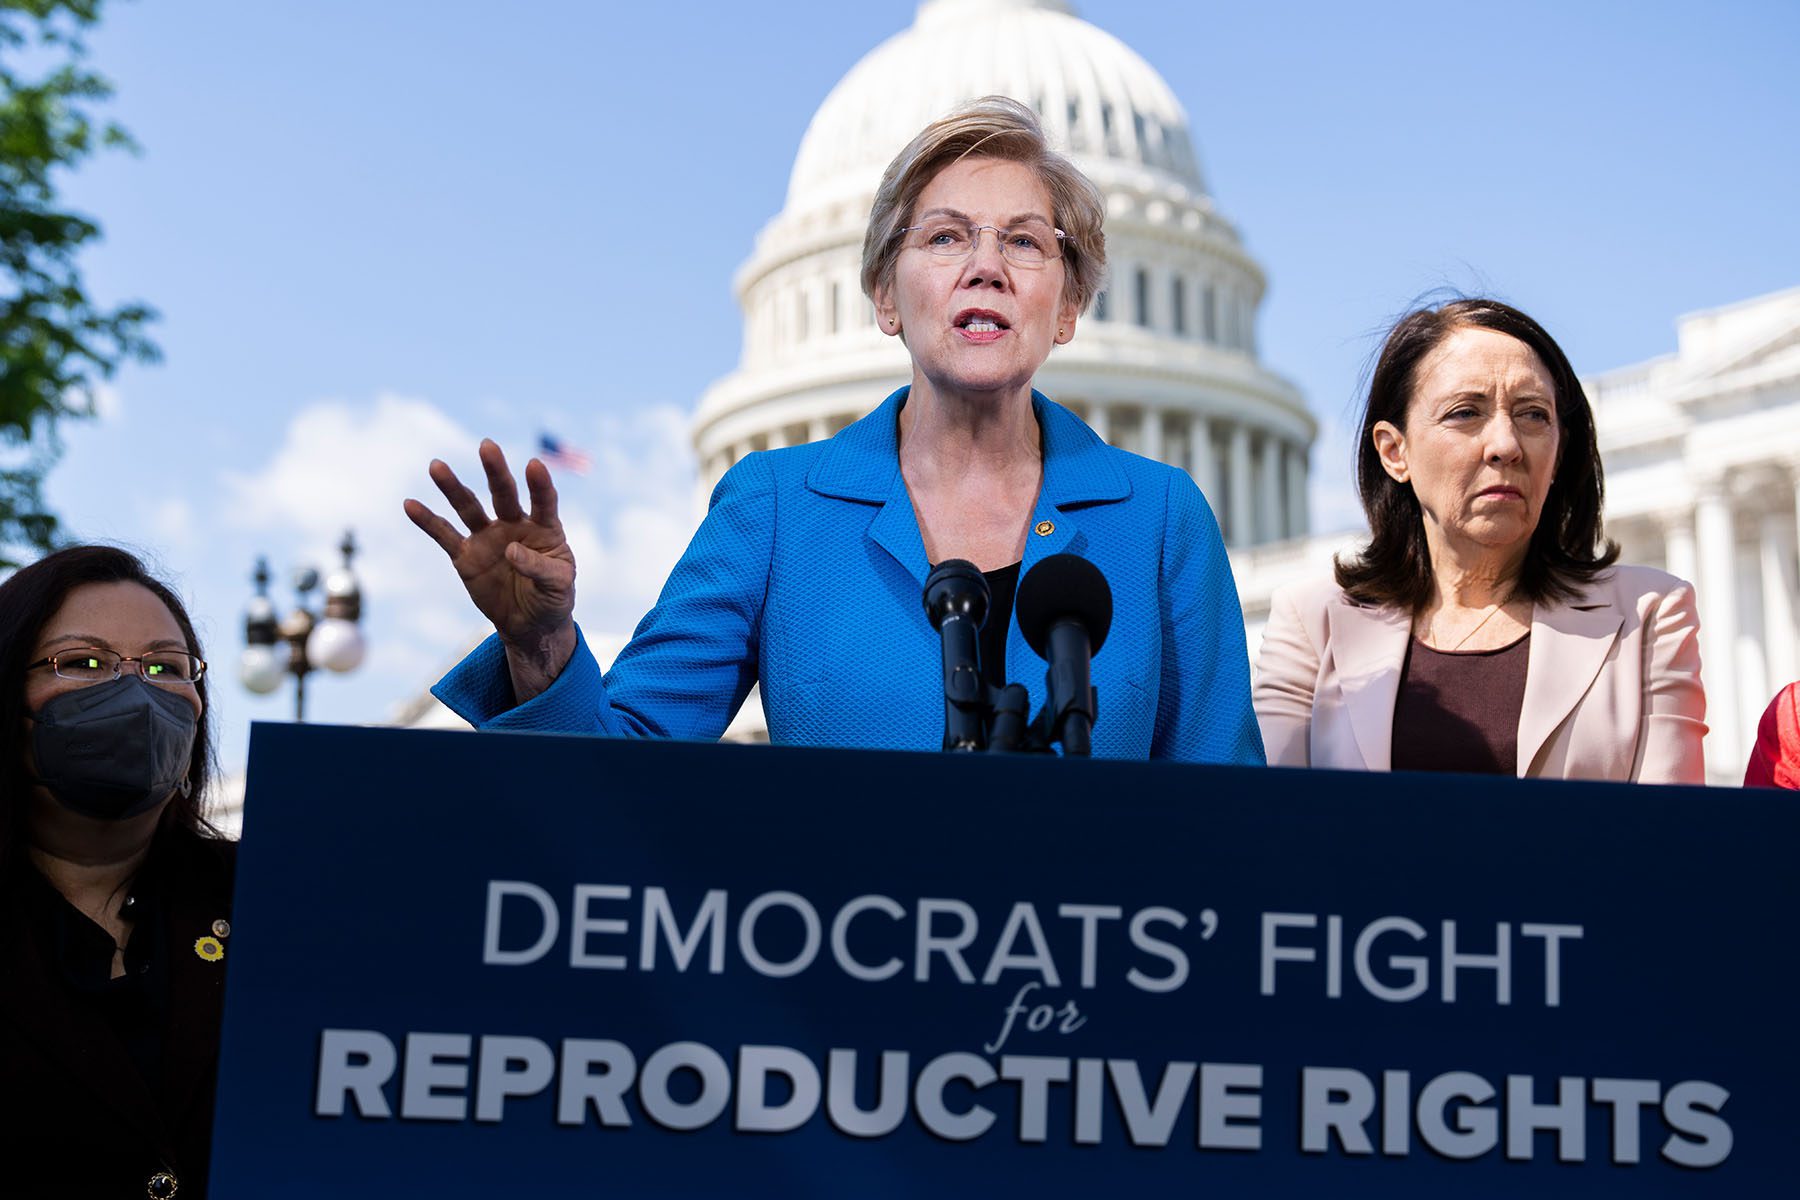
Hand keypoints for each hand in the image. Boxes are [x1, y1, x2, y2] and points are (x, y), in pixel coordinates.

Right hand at [405, 439, 577, 693]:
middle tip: (487, 446)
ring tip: (436, 465)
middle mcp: (514, 525)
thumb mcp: (558, 586)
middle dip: (495, 472)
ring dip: (453, 487)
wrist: (530, 624)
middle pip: (503, 494)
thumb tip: (511, 551)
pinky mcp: (465, 556)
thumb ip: (539, 567)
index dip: (539, 484)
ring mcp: (488, 537)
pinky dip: (427, 520)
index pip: (544, 501)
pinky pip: (444, 535)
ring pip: (469, 507)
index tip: (534, 465)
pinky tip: (410, 504)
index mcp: (545, 528)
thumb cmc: (552, 599)